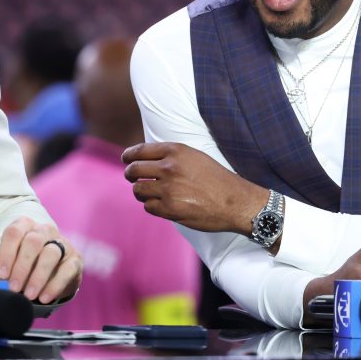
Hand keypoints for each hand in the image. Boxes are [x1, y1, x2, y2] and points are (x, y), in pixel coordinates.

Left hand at [0, 217, 81, 303]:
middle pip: (33, 241)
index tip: (2, 274)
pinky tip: (45, 297)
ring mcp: (63, 243)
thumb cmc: (27, 266)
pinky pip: (67, 269)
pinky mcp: (75, 259)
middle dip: (22, 266)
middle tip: (14, 287)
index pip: (14, 232)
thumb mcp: (10, 264)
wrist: (53, 276)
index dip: (7, 253)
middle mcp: (45, 231)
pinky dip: (55, 285)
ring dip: (38, 276)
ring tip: (29, 295)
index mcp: (26, 227)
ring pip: (51, 253)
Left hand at [122, 142, 268, 233]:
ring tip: (151, 193)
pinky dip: (153, 206)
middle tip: (134, 178)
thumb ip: (172, 156)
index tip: (126, 159)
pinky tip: (164, 204)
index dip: (128, 156)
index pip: (139, 151)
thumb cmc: (217, 179)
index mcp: (176, 151)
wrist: (235, 201)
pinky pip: (148, 206)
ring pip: (138, 190)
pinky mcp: (169, 208)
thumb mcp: (195, 157)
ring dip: (142, 192)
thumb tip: (147, 160)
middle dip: (131, 175)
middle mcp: (169, 167)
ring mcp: (168, 188)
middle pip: (133, 170)